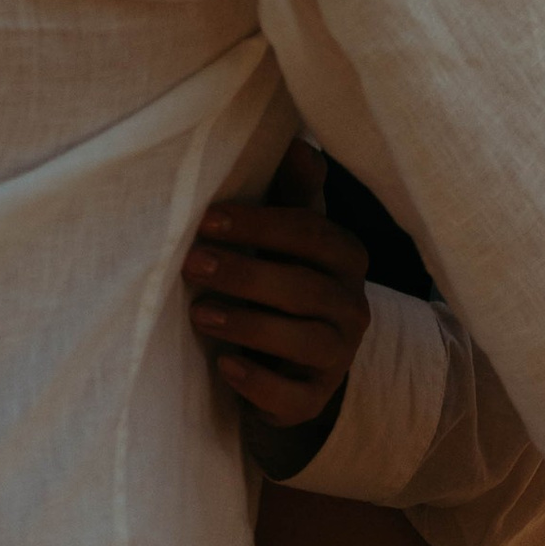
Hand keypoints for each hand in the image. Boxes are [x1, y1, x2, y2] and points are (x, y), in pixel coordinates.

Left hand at [182, 141, 371, 430]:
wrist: (296, 359)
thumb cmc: (286, 276)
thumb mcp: (291, 234)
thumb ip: (294, 192)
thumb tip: (300, 145)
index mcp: (347, 258)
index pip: (312, 235)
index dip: (259, 226)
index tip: (207, 220)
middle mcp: (353, 307)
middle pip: (303, 287)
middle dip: (245, 273)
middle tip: (191, 263)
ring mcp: (338, 357)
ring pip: (301, 341)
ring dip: (247, 324)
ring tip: (199, 313)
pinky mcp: (314, 400)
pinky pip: (293, 395)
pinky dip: (259, 381)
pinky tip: (225, 365)